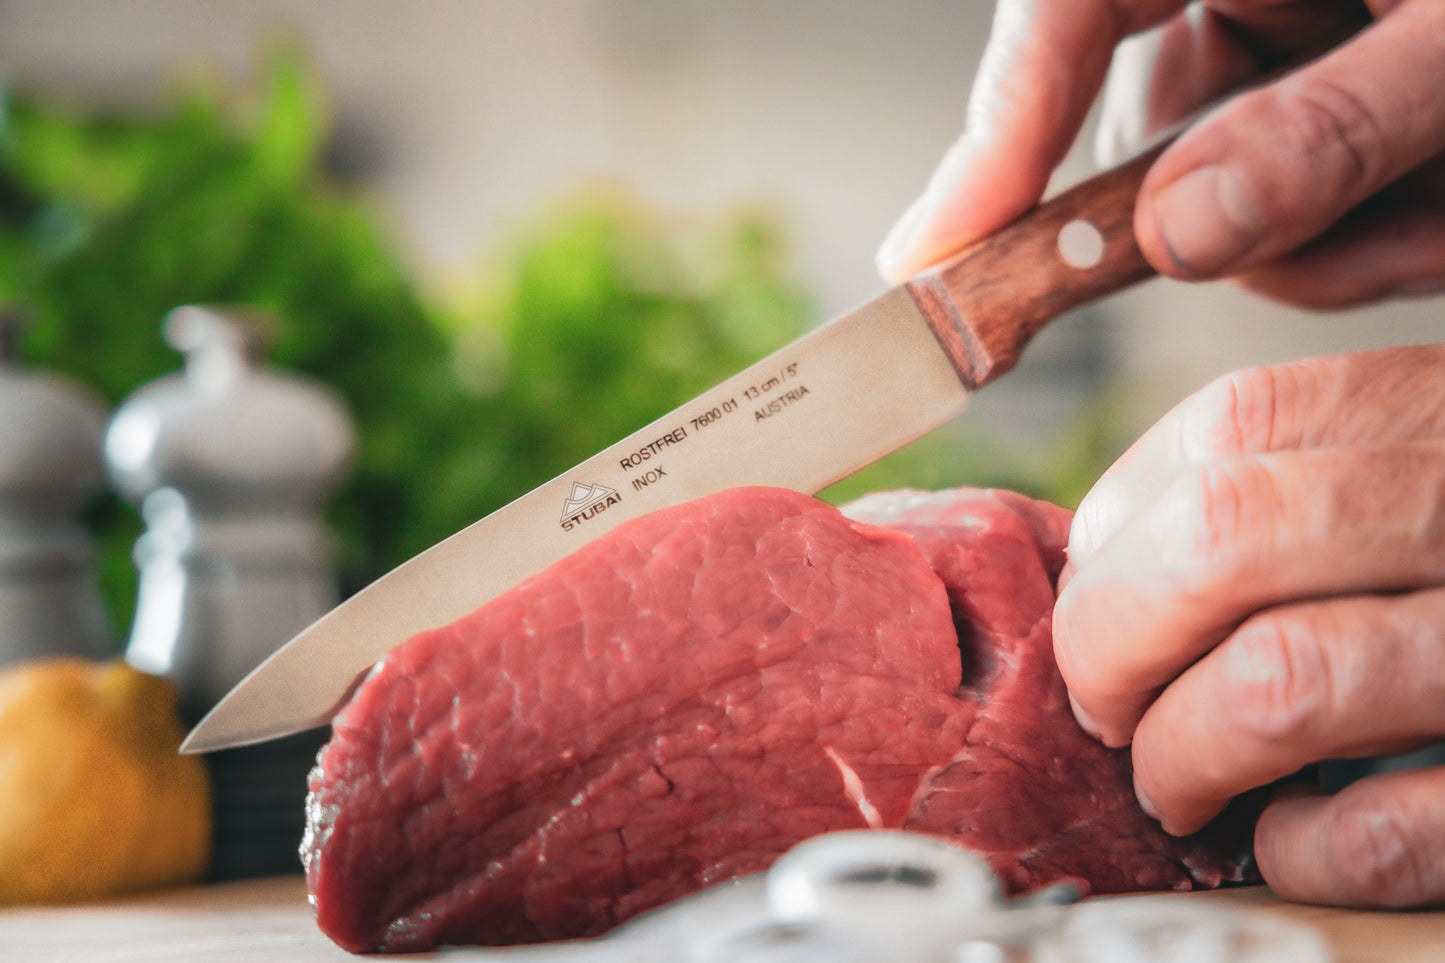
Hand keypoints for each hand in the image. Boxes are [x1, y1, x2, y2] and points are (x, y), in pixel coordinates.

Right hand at [875, 0, 1444, 307]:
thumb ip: (1334, 128)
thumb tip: (1181, 235)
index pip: (1062, 13)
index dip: (991, 145)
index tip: (933, 264)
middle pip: (1156, 121)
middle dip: (1259, 212)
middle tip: (1386, 227)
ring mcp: (1280, 16)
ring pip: (1234, 175)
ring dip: (1345, 225)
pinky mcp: (1322, 67)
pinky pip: (1297, 177)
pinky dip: (1375, 215)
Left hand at [1052, 342, 1444, 905]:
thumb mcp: (1432, 479)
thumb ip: (1308, 486)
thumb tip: (1109, 556)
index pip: (1231, 428)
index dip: (1124, 524)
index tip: (1101, 593)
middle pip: (1223, 539)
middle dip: (1114, 637)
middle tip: (1108, 702)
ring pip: (1283, 681)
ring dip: (1182, 753)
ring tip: (1179, 784)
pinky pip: (1393, 828)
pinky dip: (1305, 848)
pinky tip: (1296, 841)